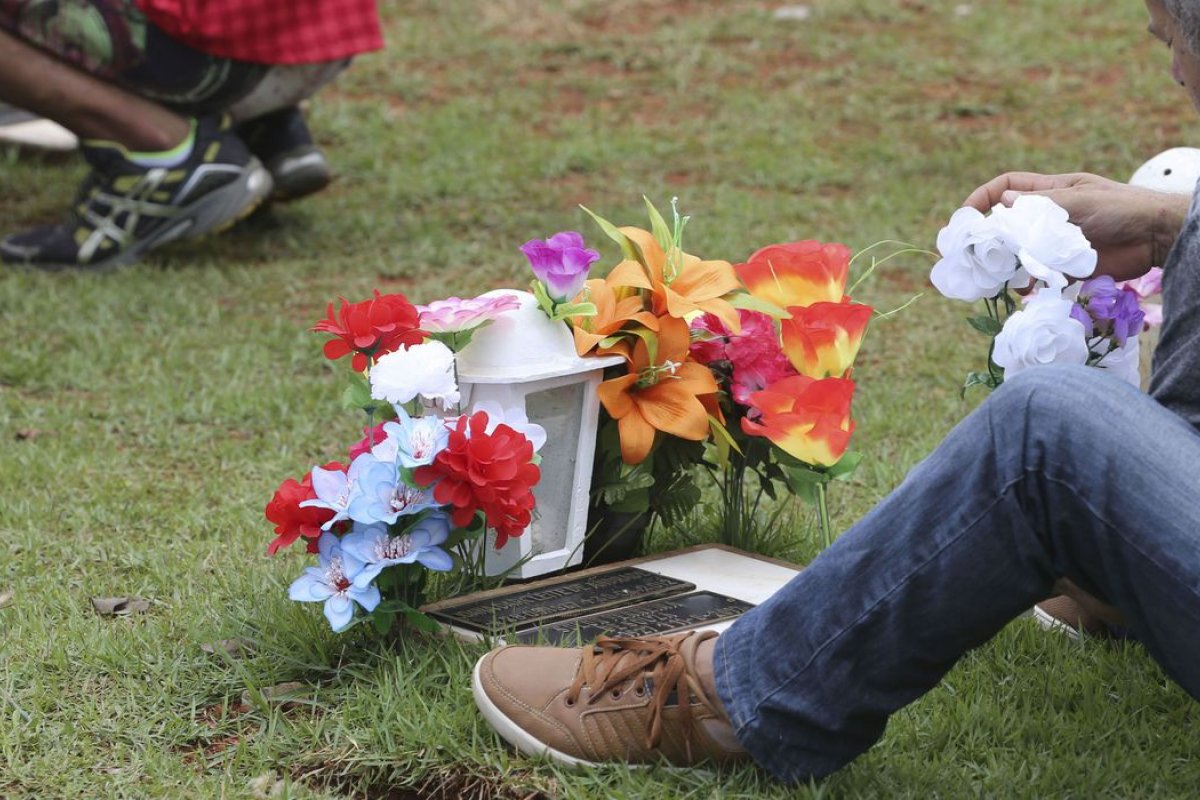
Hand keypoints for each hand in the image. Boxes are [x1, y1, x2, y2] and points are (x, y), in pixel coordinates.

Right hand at [963, 171, 1189, 280]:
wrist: (1154, 237)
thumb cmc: (1121, 207)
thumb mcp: (1079, 199)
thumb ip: (1041, 204)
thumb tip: (1003, 202)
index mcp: (1050, 191)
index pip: (1007, 187)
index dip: (983, 197)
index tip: (965, 215)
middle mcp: (1047, 216)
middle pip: (1006, 223)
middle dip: (987, 236)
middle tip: (969, 253)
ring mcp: (1054, 243)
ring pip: (1018, 253)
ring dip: (1005, 264)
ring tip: (993, 275)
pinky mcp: (1064, 267)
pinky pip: (1037, 276)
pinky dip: (1028, 284)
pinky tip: (1024, 290)